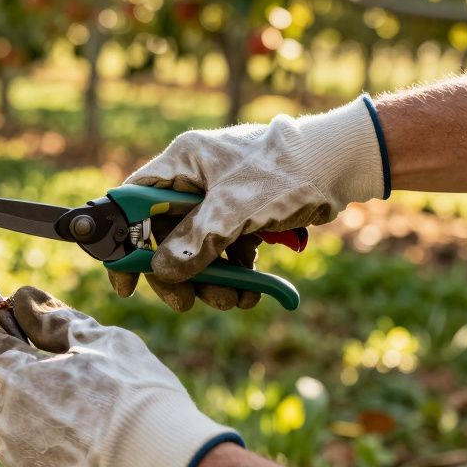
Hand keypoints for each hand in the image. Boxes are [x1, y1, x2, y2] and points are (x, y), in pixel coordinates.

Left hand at [0, 286, 240, 466]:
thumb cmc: (134, 395)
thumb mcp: (103, 342)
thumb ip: (56, 319)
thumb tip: (23, 297)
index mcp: (19, 375)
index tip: (4, 334)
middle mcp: (7, 419)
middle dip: (5, 386)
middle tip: (42, 384)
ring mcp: (18, 462)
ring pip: (6, 438)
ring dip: (24, 427)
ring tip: (71, 427)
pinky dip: (47, 464)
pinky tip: (81, 461)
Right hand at [111, 95, 386, 311]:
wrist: (342, 165)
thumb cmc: (287, 171)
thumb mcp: (236, 209)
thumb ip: (197, 241)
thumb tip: (163, 271)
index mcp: (183, 163)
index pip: (133, 202)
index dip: (123, 241)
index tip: (125, 280)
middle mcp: (195, 180)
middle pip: (165, 235)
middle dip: (178, 273)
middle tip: (185, 303)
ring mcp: (219, 199)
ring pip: (197, 249)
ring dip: (211, 281)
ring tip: (234, 300)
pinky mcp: (243, 216)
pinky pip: (225, 252)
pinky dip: (235, 275)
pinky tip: (252, 293)